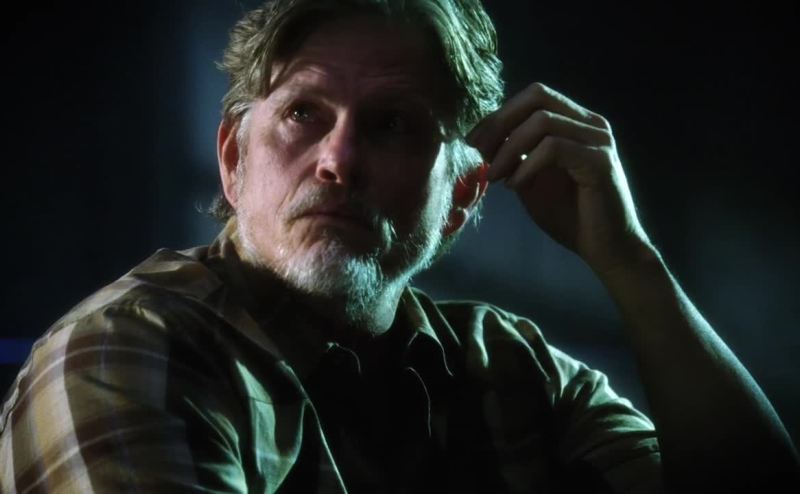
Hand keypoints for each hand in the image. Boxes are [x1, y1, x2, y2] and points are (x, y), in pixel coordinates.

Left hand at [467, 82, 654, 276]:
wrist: (606, 249)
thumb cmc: (570, 216)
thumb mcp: (531, 180)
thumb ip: (513, 156)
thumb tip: (482, 141)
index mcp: (576, 123)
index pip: (534, 96)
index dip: (498, 114)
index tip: (473, 140)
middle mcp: (590, 124)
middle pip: (538, 96)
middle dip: (500, 121)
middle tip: (477, 150)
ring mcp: (598, 140)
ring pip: (542, 121)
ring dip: (509, 147)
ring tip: (495, 175)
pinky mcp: (600, 162)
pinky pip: (553, 148)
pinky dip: (526, 165)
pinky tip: (515, 186)